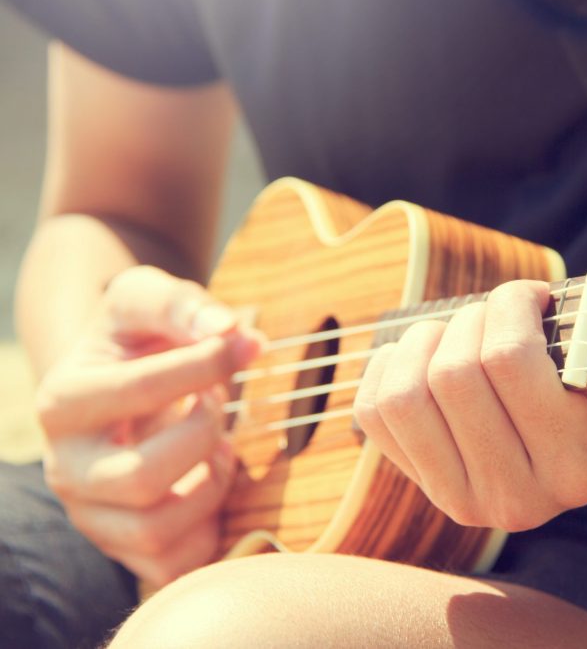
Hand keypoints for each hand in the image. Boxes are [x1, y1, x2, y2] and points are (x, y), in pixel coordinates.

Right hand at [36, 265, 261, 586]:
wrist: (116, 380)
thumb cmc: (136, 340)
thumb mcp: (147, 301)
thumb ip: (182, 305)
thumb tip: (231, 331)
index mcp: (63, 401)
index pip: (140, 390)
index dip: (207, 364)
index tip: (245, 344)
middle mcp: (64, 467)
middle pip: (143, 478)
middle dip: (203, 435)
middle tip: (217, 404)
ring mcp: (91, 514)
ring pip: (156, 530)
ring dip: (211, 483)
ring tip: (218, 445)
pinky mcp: (122, 545)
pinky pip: (174, 563)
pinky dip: (208, 525)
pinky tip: (210, 480)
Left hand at [354, 280, 586, 530]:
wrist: (580, 449)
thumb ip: (586, 329)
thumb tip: (523, 295)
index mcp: (577, 464)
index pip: (509, 358)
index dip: (509, 303)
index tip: (530, 294)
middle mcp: (518, 498)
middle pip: (453, 375)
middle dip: (468, 320)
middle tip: (490, 315)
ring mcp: (463, 498)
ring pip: (405, 396)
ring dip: (422, 343)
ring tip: (450, 333)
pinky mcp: (423, 485)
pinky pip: (373, 412)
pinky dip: (387, 366)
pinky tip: (419, 356)